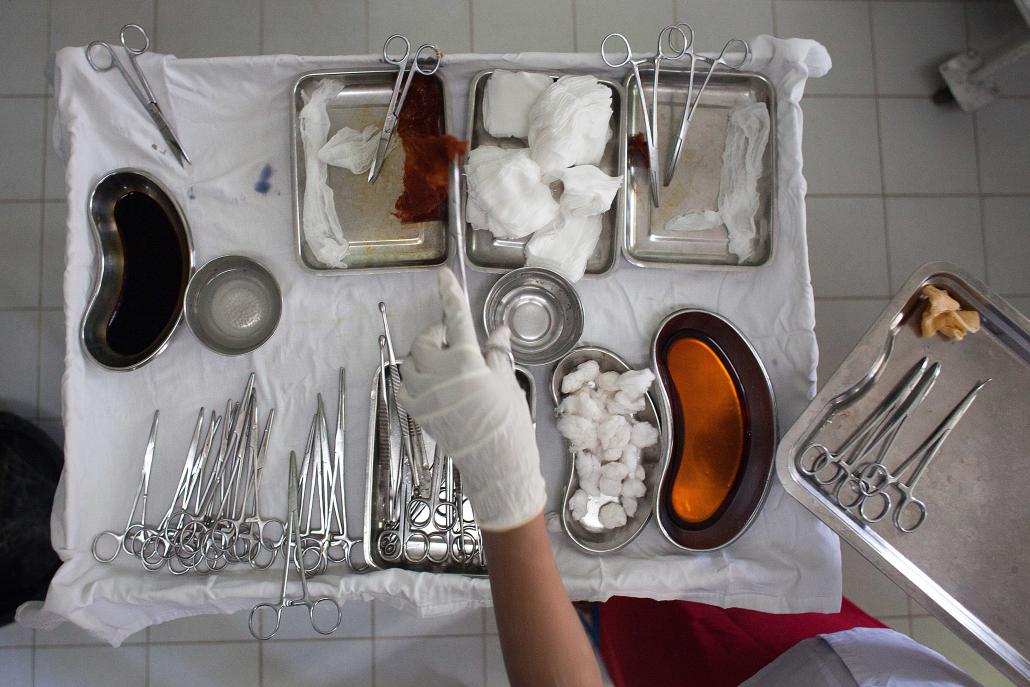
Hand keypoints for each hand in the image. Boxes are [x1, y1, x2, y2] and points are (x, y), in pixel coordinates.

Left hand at [399, 268, 545, 530]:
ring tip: (444, 366)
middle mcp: (439, 375)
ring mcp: (424, 395)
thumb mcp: (508, 382)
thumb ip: (498, 353)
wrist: (497, 465)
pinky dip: (414, 381)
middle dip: (437, 337)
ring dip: (424, 358)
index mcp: (466, 362)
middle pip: (425, 341)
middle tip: (454, 343)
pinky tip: (431, 385)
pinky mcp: (417, 413)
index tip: (443, 275)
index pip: (456, 319)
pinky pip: (404, 387)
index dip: (449, 294)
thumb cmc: (509, 422)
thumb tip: (498, 330)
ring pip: (410, 363)